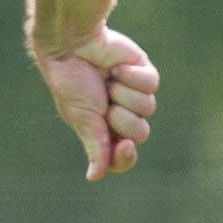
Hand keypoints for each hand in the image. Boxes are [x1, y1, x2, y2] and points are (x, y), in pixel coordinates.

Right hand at [36, 27, 158, 180]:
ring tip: (107, 80)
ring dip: (124, 93)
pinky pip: (151, 84)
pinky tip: (116, 67)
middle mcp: (119, 115)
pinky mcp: (143, 73)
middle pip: (141, 133)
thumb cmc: (71, 83)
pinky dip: (132, 75)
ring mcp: (132, 94)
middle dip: (122, 117)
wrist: (72, 45)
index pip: (123, 157)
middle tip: (104, 102)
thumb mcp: (82, 119)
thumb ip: (95, 147)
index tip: (125, 146)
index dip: (126, 156)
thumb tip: (94, 176)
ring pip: (148, 107)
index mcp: (102, 130)